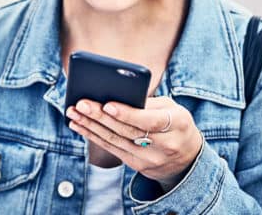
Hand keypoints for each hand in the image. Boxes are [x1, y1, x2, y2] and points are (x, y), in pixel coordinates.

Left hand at [66, 96, 202, 186]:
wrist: (187, 157)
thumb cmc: (176, 123)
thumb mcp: (172, 108)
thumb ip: (149, 104)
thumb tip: (117, 95)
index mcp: (178, 124)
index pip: (150, 121)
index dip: (128, 114)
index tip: (107, 105)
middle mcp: (165, 145)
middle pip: (128, 131)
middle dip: (101, 117)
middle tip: (81, 104)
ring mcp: (151, 159)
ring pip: (116, 141)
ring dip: (91, 126)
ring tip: (74, 113)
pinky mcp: (138, 166)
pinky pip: (112, 149)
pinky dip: (93, 136)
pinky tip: (79, 126)